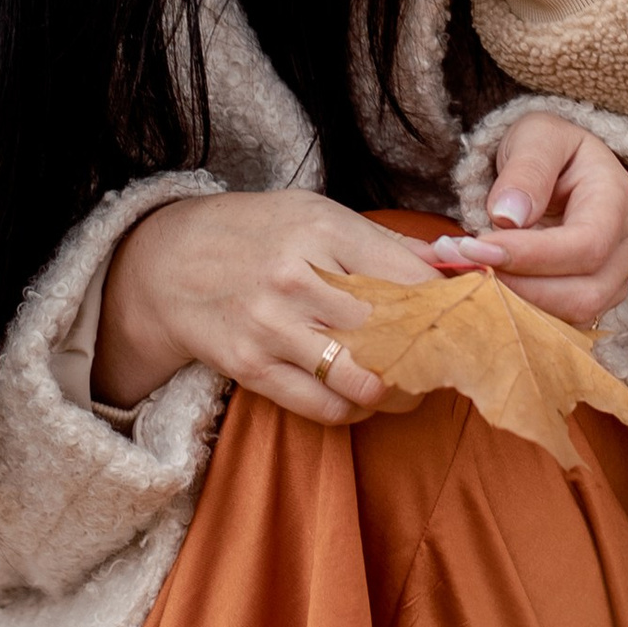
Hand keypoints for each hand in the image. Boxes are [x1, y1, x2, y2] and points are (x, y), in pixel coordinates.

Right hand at [93, 191, 440, 426]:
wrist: (167, 262)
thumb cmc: (258, 235)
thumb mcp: (318, 216)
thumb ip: (389, 244)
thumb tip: (460, 261)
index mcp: (324, 231)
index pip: (413, 281)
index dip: (448, 309)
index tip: (460, 321)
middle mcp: (299, 278)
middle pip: (396, 333)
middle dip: (430, 355)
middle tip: (443, 360)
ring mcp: (272, 327)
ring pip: (365, 381)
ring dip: (398, 392)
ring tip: (408, 385)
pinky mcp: (251, 367)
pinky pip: (325, 408)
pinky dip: (356, 410)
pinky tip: (363, 397)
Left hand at [427, 113, 627, 329]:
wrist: (557, 166)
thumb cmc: (547, 147)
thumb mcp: (536, 136)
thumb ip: (527, 168)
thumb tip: (508, 217)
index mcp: (617, 200)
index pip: (586, 245)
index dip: (532, 256)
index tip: (476, 247)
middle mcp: (625, 246)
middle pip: (583, 293)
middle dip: (516, 286)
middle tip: (456, 260)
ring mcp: (613, 279)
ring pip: (570, 316)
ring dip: (512, 302)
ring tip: (460, 270)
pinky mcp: (591, 300)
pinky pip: (557, 323)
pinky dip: (515, 311)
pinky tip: (479, 285)